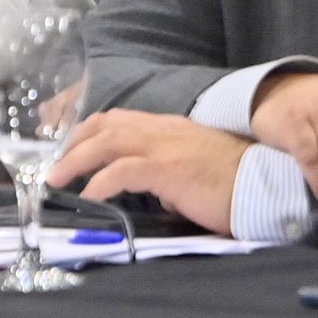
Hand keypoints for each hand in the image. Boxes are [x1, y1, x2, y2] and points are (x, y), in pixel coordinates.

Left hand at [49, 110, 248, 236]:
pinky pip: (120, 172)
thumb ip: (172, 176)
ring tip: (57, 180)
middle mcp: (162, 129)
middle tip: (55, 165)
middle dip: (74, 142)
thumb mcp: (196, 170)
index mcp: (169, 127)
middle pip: (105, 125)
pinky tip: (87, 198)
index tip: (71, 146)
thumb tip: (160, 196)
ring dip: (75, 161)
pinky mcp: (166, 169)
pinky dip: (98, 184)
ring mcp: (163, 146)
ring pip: (105, 142)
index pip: (120, 118)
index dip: (90, 129)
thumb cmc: (235, 182)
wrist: (262, 184)